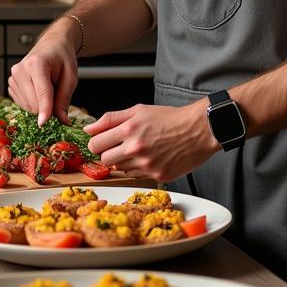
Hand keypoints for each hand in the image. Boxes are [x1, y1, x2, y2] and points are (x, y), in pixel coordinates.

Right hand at [8, 26, 78, 125]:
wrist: (51, 45)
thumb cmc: (62, 58)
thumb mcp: (70, 77)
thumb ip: (64, 99)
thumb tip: (62, 121)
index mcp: (37, 63)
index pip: (41, 92)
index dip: (45, 109)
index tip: (43, 123)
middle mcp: (20, 69)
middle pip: (33, 103)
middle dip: (47, 107)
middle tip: (56, 94)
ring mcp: (13, 77)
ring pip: (28, 107)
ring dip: (40, 105)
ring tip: (46, 87)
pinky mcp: (10, 84)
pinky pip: (22, 104)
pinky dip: (32, 102)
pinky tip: (37, 90)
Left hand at [84, 101, 218, 183]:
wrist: (199, 130)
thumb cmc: (169, 118)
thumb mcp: (137, 111)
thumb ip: (110, 119)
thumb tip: (88, 129)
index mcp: (129, 129)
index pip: (95, 144)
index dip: (96, 143)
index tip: (101, 142)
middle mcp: (136, 148)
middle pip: (104, 159)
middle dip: (107, 154)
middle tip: (117, 147)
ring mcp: (148, 164)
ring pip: (119, 169)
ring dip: (123, 161)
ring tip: (137, 150)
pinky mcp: (158, 176)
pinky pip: (136, 176)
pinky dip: (137, 168)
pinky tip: (148, 158)